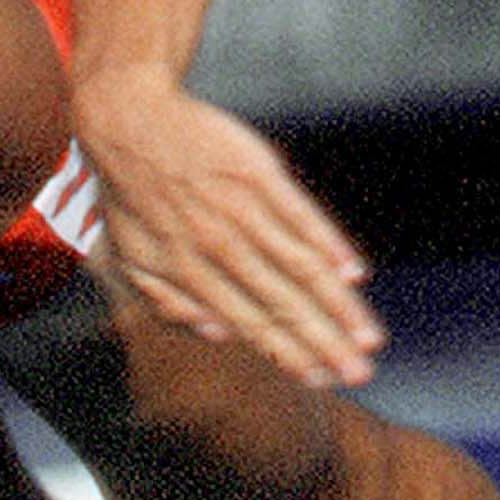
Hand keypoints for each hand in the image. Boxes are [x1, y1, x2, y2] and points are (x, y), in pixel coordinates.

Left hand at [72, 67, 385, 387]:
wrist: (131, 119)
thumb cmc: (130, 194)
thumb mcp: (131, 257)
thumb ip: (170, 302)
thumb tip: (219, 336)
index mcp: (188, 270)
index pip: (249, 323)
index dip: (287, 355)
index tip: (320, 380)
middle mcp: (219, 244)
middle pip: (282, 303)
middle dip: (325, 344)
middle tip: (360, 374)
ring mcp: (242, 207)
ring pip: (300, 266)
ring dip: (338, 305)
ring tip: (368, 336)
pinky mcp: (259, 172)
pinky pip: (301, 214)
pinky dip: (329, 244)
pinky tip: (354, 273)